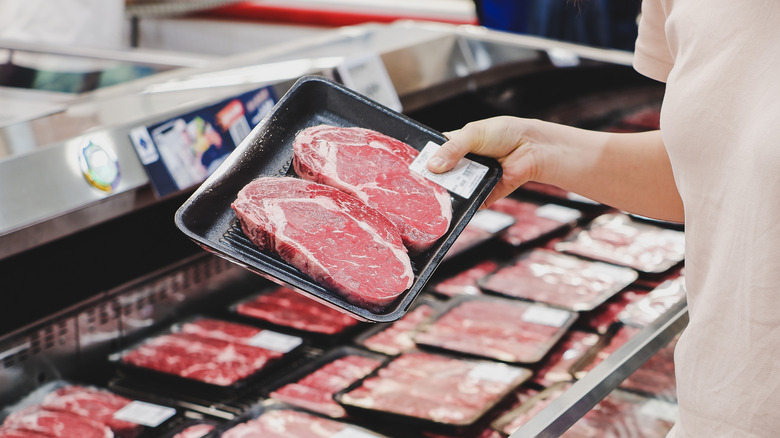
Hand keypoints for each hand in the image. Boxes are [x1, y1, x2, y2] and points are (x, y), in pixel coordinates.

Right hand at [426, 116, 550, 206]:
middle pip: (438, 176)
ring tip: (431, 197)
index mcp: (454, 146)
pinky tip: (450, 208)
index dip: (421, 161)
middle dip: (429, 180)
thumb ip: (452, 149)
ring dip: (443, 195)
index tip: (409, 168)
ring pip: (451, 192)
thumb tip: (432, 166)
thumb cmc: (503, 134)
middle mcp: (459, 165)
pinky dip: (461, 207)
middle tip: (416, 185)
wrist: (530, 149)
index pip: (431, 155)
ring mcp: (469, 181)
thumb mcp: (473, 134)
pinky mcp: (481, 195)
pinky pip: (468, 204)